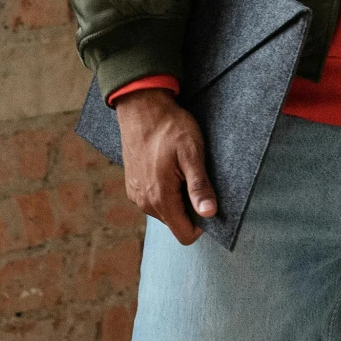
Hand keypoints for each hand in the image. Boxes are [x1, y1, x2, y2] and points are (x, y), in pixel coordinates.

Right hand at [115, 88, 217, 245]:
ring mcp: (135, 194)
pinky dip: (164, 190)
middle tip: (193, 177)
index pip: (184, 234)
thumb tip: (209, 213)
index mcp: (160, 198)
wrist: (141, 106)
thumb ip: (199, 186)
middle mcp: (144, 202)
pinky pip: (153, 200)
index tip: (206, 199)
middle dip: (188, 207)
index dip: (201, 224)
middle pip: (175, 223)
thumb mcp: (192, 153)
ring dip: (176, 198)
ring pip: (164, 211)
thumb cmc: (169, 127)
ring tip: (179, 169)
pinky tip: (167, 167)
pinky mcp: (131, 185)